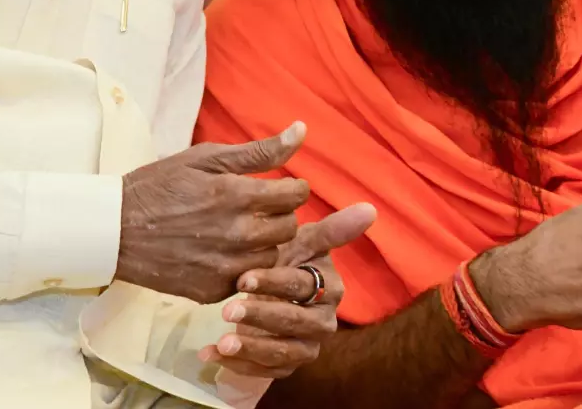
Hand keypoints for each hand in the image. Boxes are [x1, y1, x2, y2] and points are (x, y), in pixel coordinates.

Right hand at [117, 123, 311, 303]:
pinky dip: (243, 266)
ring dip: (264, 243)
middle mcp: (237, 234)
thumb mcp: (205, 158)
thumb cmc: (159, 186)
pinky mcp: (214, 291)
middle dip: (279, 215)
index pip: (296, 195)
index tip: (279, 189)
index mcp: (236, 195)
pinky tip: (223, 252)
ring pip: (273, 256)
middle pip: (290, 227)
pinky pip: (248, 279)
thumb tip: (301, 130)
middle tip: (257, 209)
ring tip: (240, 231)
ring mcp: (226, 267)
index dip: (292, 188)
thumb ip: (259, 151)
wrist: (114, 230)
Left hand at [198, 203, 376, 378]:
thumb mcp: (303, 242)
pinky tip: (211, 353)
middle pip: (294, 323)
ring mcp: (306, 347)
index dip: (275, 283)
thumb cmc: (286, 261)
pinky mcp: (287, 367)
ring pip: (282, 353)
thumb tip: (370, 208)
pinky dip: (238, 365)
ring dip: (251, 348)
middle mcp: (323, 322)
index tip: (243, 278)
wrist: (269, 290)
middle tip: (227, 310)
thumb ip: (332, 229)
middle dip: (260, 316)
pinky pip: (265, 372)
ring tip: (222, 342)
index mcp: (330, 289)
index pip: (303, 287)